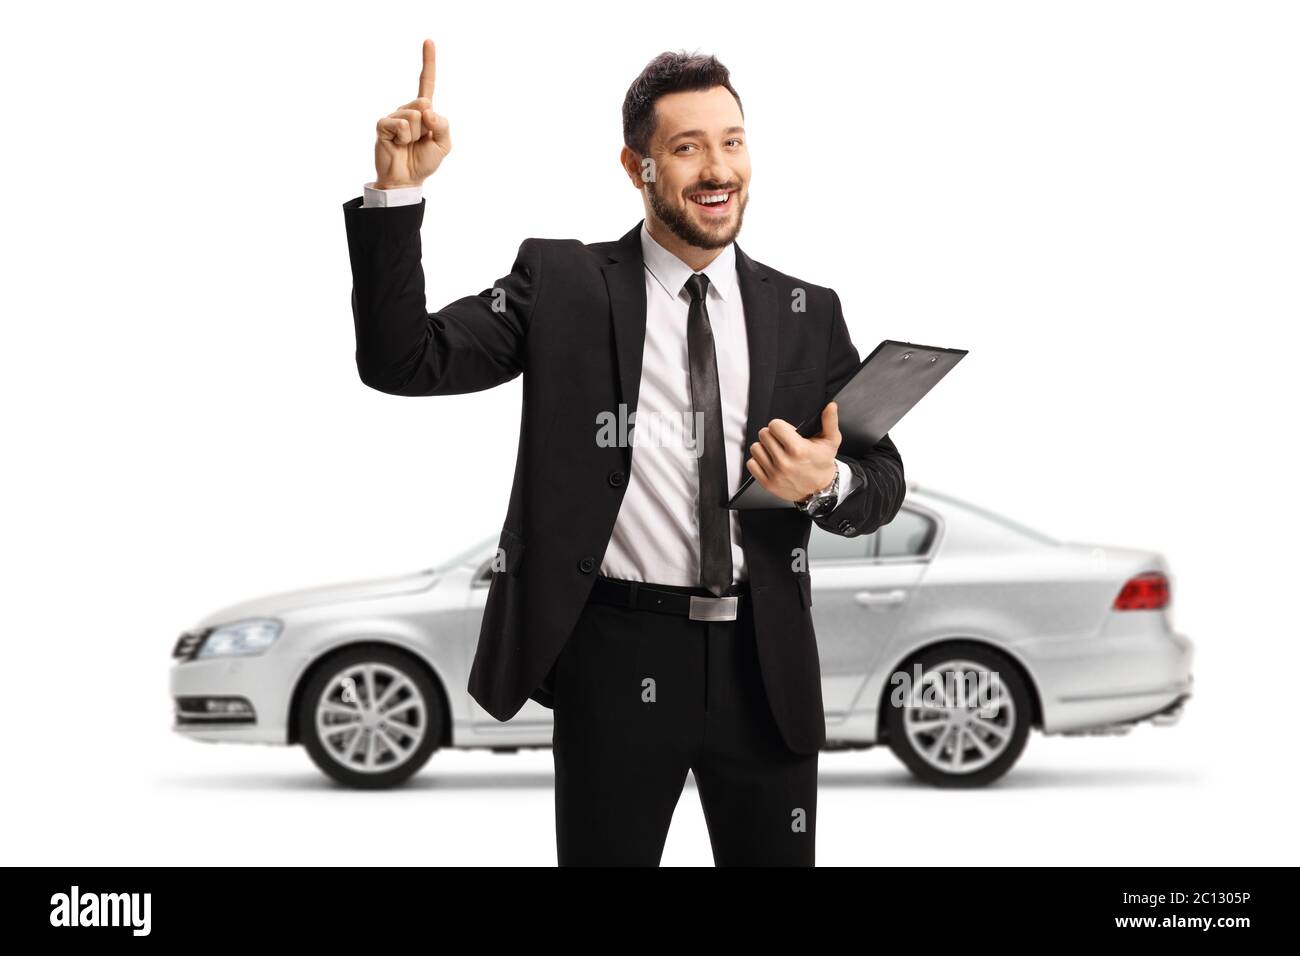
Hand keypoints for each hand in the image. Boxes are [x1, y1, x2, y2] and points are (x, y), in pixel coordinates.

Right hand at [373, 39, 451, 187]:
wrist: (405, 180)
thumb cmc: (423, 161)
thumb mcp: (443, 144)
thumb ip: (442, 124)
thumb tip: (427, 108)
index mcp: (424, 111)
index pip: (426, 83)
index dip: (428, 62)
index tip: (429, 40)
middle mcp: (409, 109)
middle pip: (425, 103)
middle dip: (428, 125)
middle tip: (420, 140)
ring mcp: (395, 115)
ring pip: (414, 115)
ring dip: (416, 135)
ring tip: (408, 144)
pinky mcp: (383, 124)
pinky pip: (401, 124)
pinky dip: (404, 137)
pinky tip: (398, 144)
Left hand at [746, 402, 841, 502]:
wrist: (821, 490)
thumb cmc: (823, 463)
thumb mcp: (831, 441)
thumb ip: (829, 421)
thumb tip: (830, 406)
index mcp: (798, 449)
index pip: (774, 425)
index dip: (780, 426)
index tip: (785, 431)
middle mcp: (784, 462)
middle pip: (763, 435)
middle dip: (772, 435)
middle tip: (782, 441)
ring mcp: (775, 474)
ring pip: (755, 448)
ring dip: (764, 448)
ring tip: (775, 451)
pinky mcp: (768, 483)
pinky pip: (751, 464)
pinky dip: (758, 461)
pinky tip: (770, 461)